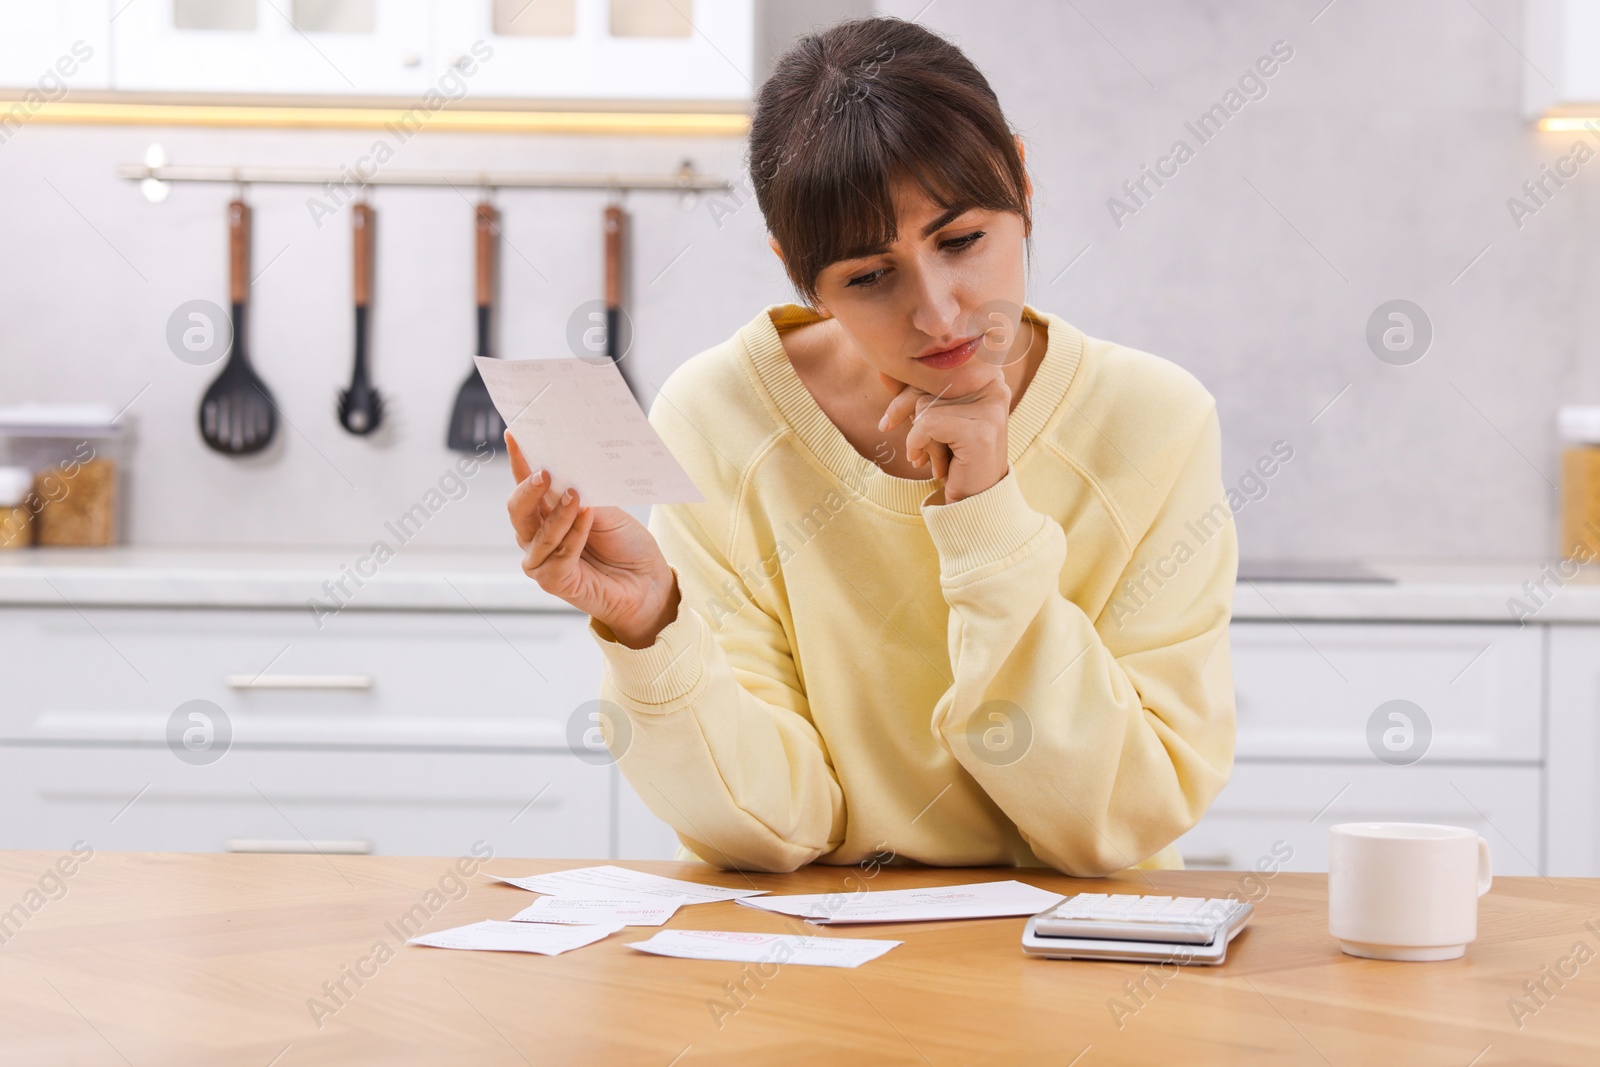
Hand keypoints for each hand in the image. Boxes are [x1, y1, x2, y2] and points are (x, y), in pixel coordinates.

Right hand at [504, 431, 679, 647]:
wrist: (647, 581)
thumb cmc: (625, 544)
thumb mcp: (605, 509)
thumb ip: (582, 494)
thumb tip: (565, 471)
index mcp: (546, 512)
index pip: (526, 484)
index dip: (518, 460)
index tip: (515, 434)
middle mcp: (536, 535)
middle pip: (517, 509)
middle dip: (528, 488)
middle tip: (546, 472)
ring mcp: (541, 560)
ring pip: (537, 533)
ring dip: (558, 513)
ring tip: (577, 496)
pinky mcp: (553, 581)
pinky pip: (558, 555)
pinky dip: (573, 535)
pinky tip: (587, 518)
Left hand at [876, 367, 1011, 503]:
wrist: (976, 502)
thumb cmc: (955, 457)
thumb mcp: (932, 419)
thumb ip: (913, 394)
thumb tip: (883, 371)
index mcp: (988, 376)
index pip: (936, 365)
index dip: (908, 386)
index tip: (891, 411)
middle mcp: (995, 386)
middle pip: (929, 380)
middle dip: (904, 408)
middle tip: (889, 427)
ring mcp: (990, 408)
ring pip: (926, 404)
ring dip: (918, 434)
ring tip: (929, 456)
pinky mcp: (979, 431)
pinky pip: (928, 423)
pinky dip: (916, 443)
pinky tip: (924, 462)